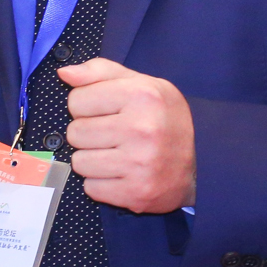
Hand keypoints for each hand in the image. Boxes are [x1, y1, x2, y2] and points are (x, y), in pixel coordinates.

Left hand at [59, 58, 195, 212]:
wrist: (202, 163)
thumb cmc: (163, 118)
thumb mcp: (141, 84)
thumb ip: (100, 72)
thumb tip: (65, 74)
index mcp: (142, 95)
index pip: (76, 100)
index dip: (86, 106)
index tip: (105, 111)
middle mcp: (142, 129)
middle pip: (74, 133)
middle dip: (88, 134)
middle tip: (113, 135)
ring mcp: (139, 164)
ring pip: (79, 162)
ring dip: (92, 159)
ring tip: (116, 154)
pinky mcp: (136, 193)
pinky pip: (91, 188)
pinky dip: (101, 182)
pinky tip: (122, 173)